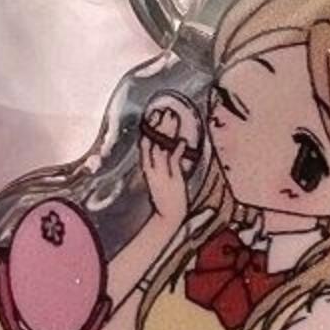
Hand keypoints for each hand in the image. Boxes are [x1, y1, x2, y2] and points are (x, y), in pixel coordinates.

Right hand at [139, 96, 197, 227]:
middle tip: (162, 112)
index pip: (146, 147)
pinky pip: (175, 161)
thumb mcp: (159, 182)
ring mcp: (163, 174)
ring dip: (166, 133)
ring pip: (162, 148)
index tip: (152, 118)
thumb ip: (159, 169)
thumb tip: (164, 156)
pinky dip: (178, 151)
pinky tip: (182, 141)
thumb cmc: (165, 200)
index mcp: (149, 169)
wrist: (167, 216)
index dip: (149, 132)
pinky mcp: (173, 179)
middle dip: (158, 127)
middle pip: (154, 143)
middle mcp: (153, 169)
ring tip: (170, 119)